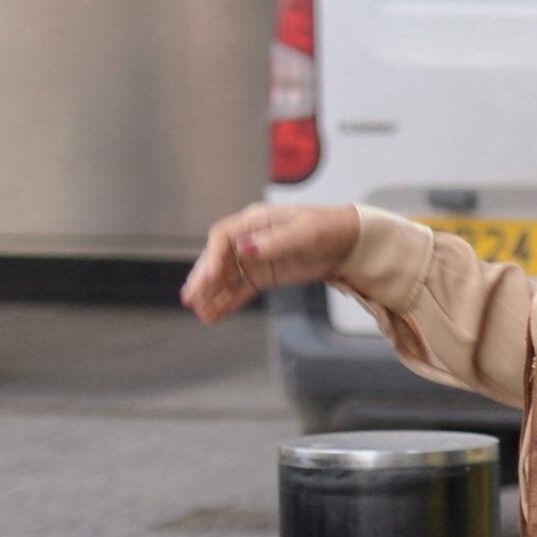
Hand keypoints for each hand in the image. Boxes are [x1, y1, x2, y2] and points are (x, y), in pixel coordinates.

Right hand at [180, 201, 360, 322]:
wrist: (346, 241)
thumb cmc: (326, 228)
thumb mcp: (303, 232)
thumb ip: (274, 242)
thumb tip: (245, 250)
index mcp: (255, 221)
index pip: (223, 237)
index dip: (214, 257)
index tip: (212, 277)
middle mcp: (249, 239)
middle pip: (219, 259)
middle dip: (204, 279)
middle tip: (190, 298)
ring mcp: (255, 259)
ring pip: (227, 278)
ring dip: (211, 294)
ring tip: (198, 312)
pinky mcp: (264, 276)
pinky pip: (240, 290)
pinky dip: (227, 302)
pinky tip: (213, 315)